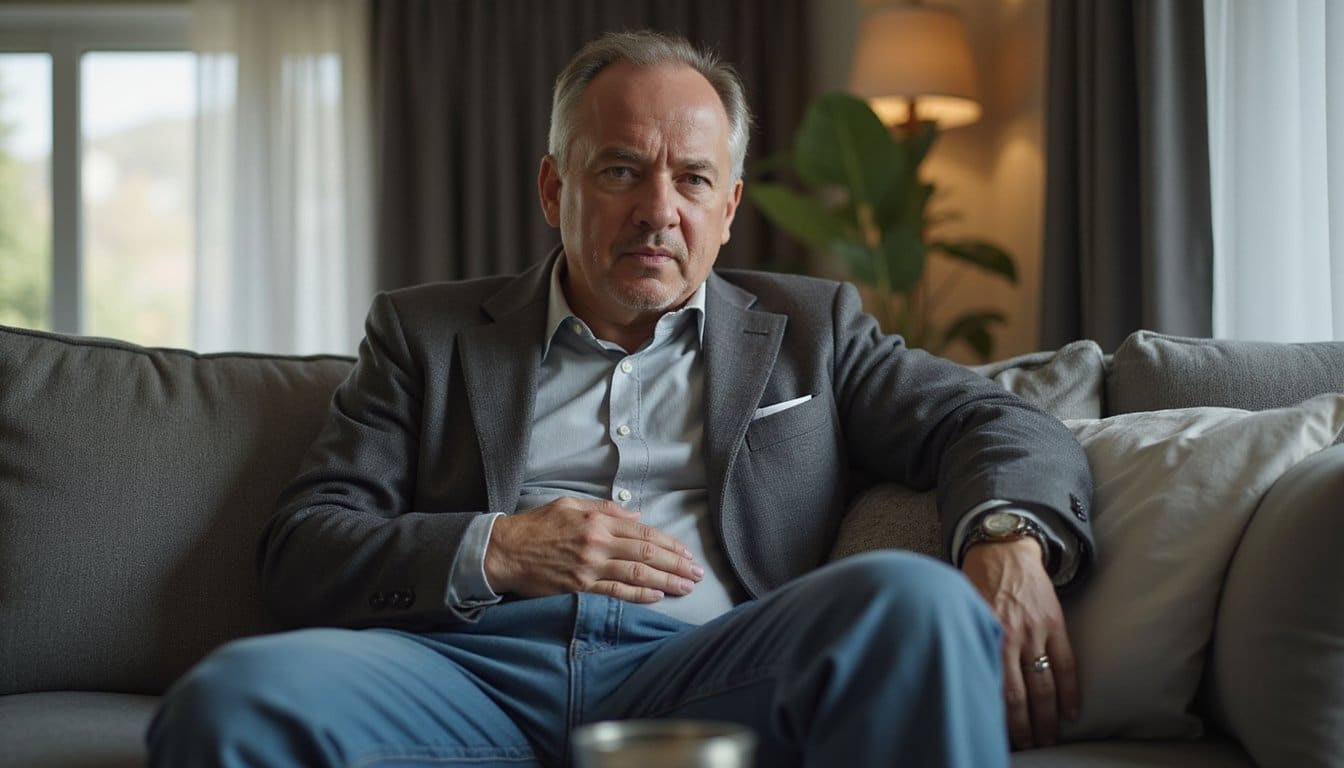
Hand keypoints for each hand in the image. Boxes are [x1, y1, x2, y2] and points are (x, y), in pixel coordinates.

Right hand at [484, 496, 703, 602]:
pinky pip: (615, 592)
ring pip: (637, 573)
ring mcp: (589, 567)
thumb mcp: (571, 505)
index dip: (669, 543)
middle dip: (676, 564)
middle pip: (647, 553)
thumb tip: (635, 516)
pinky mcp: (579, 587)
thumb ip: (605, 510)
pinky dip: (639, 595)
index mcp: (598, 521)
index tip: (687, 553)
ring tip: (687, 586)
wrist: (505, 550)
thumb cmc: (537, 526)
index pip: (643, 532)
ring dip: (667, 580)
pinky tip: (658, 596)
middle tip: (698, 573)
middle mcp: (597, 543)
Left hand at [961, 537, 1078, 750]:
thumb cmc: (976, 583)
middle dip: (1022, 726)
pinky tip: (1070, 713)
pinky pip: (1066, 663)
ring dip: (1047, 717)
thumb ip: (969, 641)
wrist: (1002, 548)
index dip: (996, 716)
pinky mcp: (1054, 623)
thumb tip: (965, 679)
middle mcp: (1009, 636)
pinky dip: (1070, 691)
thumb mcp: (963, 612)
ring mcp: (1034, 630)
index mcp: (983, 635)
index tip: (997, 736)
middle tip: (1027, 747)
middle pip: (1018, 694)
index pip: (991, 687)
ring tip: (1047, 739)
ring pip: (1044, 684)